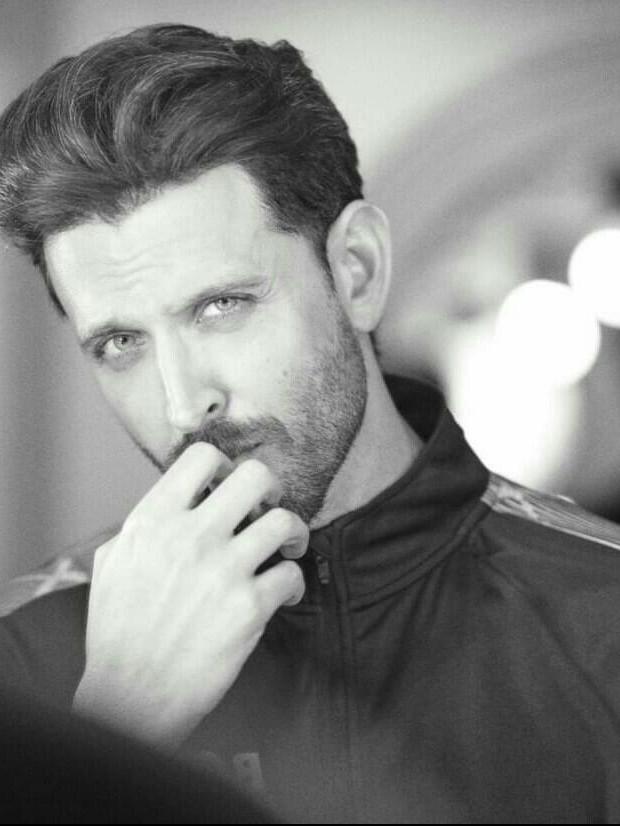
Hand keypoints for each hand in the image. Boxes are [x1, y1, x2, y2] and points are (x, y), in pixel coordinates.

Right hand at [72, 443, 307, 749]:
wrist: (131, 695)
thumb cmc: (118, 633)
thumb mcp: (112, 564)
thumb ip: (143, 527)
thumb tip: (171, 506)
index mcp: (154, 520)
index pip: (202, 456)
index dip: (224, 465)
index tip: (229, 486)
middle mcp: (191, 536)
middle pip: (256, 475)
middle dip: (270, 489)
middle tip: (267, 509)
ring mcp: (224, 570)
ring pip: (285, 521)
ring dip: (293, 533)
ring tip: (288, 547)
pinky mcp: (250, 607)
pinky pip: (293, 575)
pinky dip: (295, 583)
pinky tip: (283, 593)